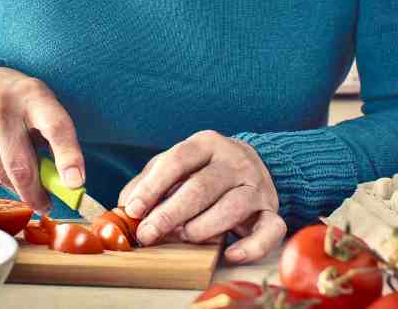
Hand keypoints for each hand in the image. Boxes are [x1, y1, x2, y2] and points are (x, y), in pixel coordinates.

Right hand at [0, 67, 82, 211]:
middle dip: (35, 193)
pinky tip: (3, 167)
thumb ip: (54, 139)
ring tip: (24, 181)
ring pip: (2, 174)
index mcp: (36, 97)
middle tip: (45, 204)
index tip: (75, 183)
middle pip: (22, 164)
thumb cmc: (20, 102)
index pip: (56, 128)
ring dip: (16, 187)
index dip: (68, 157)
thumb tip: (65, 184)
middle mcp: (7, 108)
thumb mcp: (42, 106)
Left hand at [117, 130, 285, 263]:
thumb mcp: (176, 165)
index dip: (153, 187)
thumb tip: (125, 206)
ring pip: (233, 207)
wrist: (253, 163)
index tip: (133, 209)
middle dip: (171, 213)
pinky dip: (251, 247)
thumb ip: (149, 180)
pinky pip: (270, 230)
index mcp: (207, 144)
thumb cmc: (204, 169)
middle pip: (202, 186)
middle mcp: (234, 160)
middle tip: (149, 233)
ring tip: (184, 236)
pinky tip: (230, 254)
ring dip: (203, 227)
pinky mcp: (271, 210)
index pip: (178, 160)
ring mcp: (256, 185)